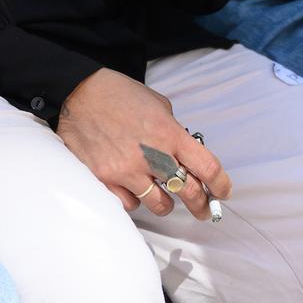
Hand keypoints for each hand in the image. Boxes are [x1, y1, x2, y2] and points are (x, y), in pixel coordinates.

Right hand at [57, 67, 231, 219]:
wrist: (80, 92)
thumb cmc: (120, 95)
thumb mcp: (158, 105)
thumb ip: (173, 132)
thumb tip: (184, 155)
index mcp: (169, 133)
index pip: (207, 167)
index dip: (220, 184)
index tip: (222, 191)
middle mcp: (151, 155)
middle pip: (189, 192)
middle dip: (201, 205)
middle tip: (203, 210)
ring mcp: (126, 170)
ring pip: (159, 205)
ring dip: (165, 203)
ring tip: (162, 198)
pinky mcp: (104, 179)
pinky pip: (129, 204)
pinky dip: (134, 200)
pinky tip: (132, 188)